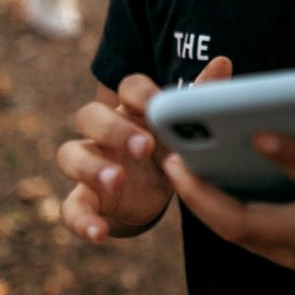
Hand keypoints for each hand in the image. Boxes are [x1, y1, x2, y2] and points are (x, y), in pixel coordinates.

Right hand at [57, 56, 233, 241]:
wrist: (154, 190)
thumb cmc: (167, 145)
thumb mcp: (182, 126)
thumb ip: (199, 95)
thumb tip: (223, 60)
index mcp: (132, 108)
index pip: (128, 87)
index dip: (141, 94)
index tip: (160, 105)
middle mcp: (103, 131)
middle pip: (90, 115)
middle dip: (115, 129)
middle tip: (144, 146)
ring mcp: (89, 162)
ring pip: (71, 154)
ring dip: (91, 168)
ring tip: (117, 181)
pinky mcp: (84, 197)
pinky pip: (71, 207)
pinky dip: (81, 221)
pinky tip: (100, 234)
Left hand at [162, 113, 294, 294]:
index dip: (291, 157)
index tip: (261, 132)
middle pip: (246, 225)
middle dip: (205, 196)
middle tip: (174, 159)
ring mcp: (292, 254)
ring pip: (234, 234)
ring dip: (199, 203)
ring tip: (173, 162)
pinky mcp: (282, 257)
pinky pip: (239, 234)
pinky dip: (213, 210)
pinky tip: (197, 179)